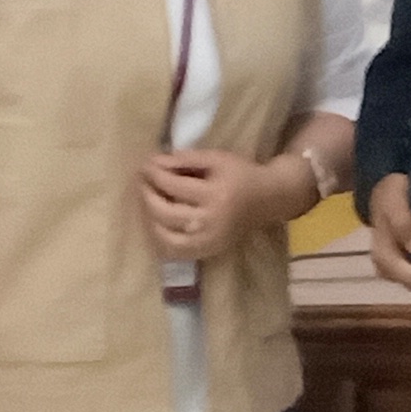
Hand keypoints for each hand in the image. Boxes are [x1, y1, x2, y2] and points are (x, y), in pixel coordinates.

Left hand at [137, 147, 280, 262]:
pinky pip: (175, 252)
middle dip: (147, 196)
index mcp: (216, 195)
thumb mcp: (216, 158)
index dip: (154, 174)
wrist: (268, 199)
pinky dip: (161, 240)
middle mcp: (211, 221)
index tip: (144, 165)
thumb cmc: (241, 174)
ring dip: (149, 220)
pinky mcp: (209, 251)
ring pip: (166, 237)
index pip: (174, 186)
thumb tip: (153, 162)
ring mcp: (209, 240)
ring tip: (147, 203)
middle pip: (165, 213)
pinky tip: (157, 225)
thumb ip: (184, 159)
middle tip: (142, 183)